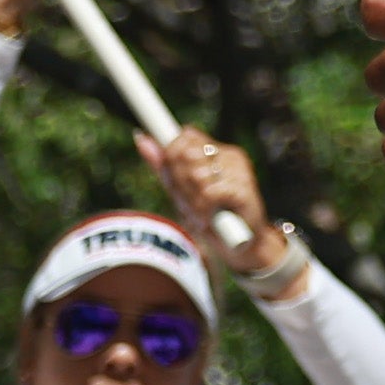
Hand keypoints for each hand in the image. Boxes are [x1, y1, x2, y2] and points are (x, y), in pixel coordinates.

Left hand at [141, 127, 280, 275]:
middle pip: (186, 154)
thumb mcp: (181, 190)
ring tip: (200, 212)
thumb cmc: (209, 216)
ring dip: (192, 200)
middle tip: (190, 201)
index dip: (172, 157)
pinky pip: (208, 193)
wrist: (237, 247)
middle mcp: (232, 156)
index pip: (186, 137)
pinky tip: (209, 219)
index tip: (177, 180)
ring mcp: (241, 172)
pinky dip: (203, 210)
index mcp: (218, 151)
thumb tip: (140, 137)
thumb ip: (163, 165)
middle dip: (180, 182)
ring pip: (196, 174)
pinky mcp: (244, 190)